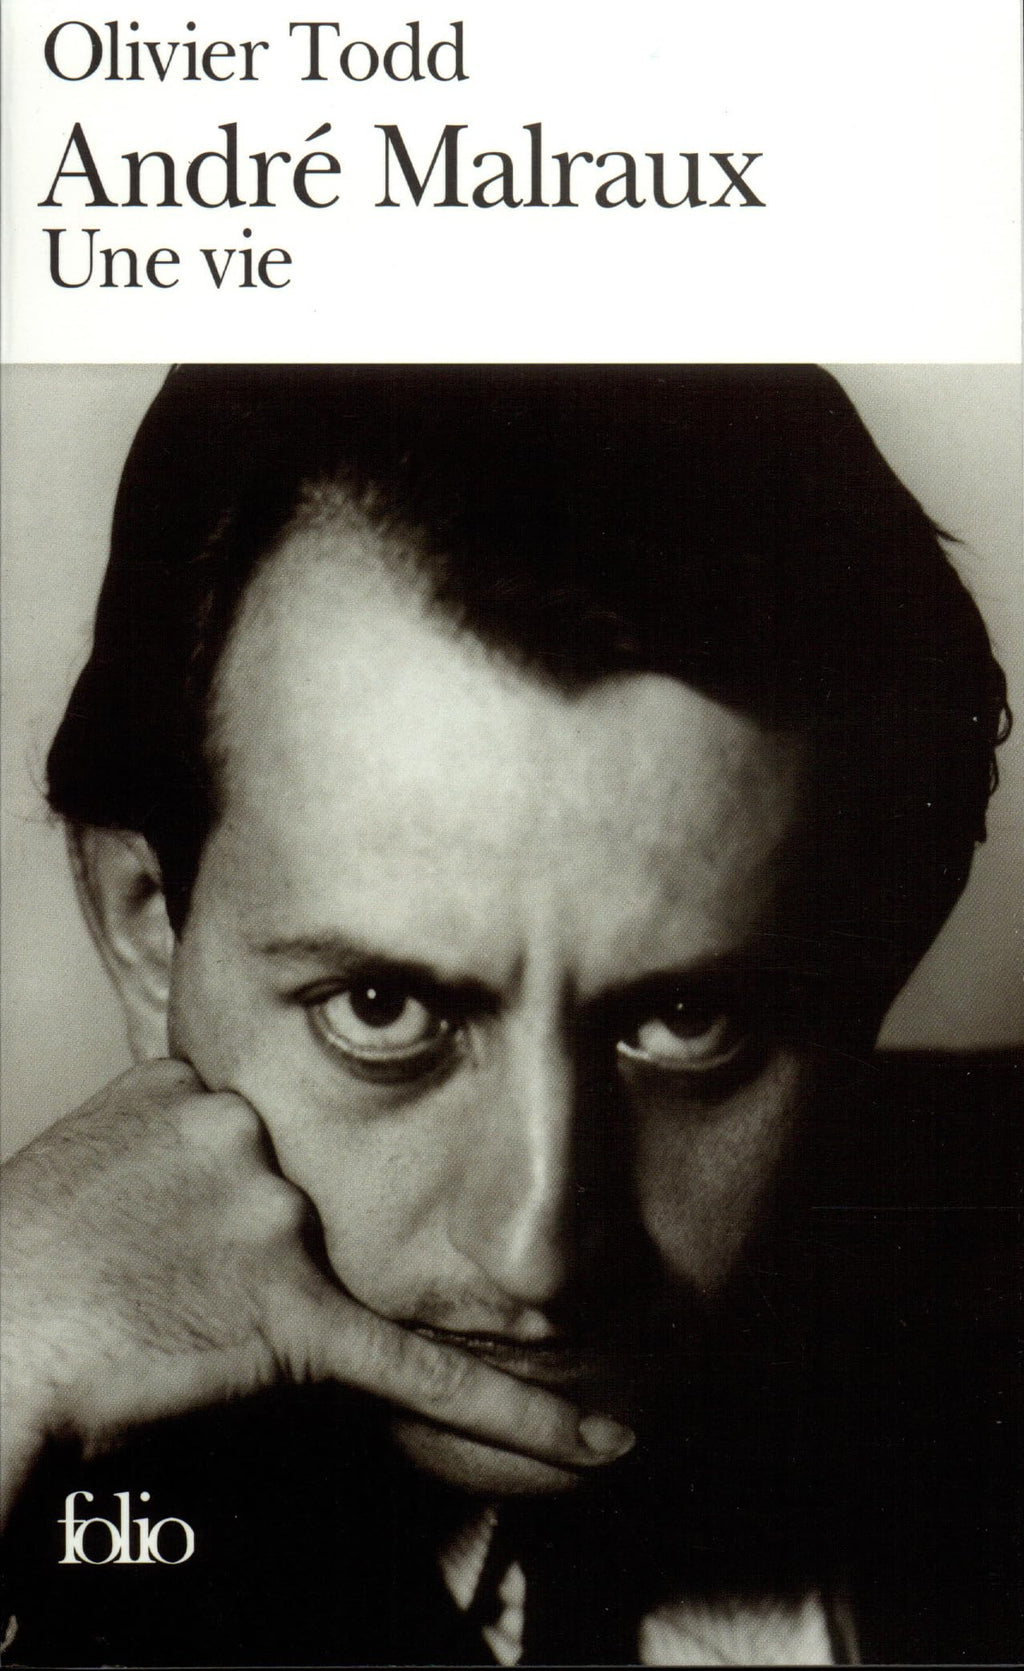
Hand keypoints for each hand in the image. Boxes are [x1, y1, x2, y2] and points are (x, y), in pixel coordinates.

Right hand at [0, 1060, 632, 1524]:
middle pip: (292, 1201)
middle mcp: (243, 1132)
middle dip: (234, 1253)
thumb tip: (218, 1138)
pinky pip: (415, 1365)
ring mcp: (274, 1219)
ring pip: (322, 1273)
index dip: (217, 1197)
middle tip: (157, 1282)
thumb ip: (170, 1127)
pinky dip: (514, 1408)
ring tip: (163, 1321)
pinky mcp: (289, 1316)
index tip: (182, 1228)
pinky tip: (595, 1435)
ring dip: (253, 1305)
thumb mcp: (87, 1147)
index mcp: (192, 1083)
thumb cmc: (19, 1258)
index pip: (257, 1136)